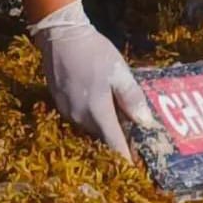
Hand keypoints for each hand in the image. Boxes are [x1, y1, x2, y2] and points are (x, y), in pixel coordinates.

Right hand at [28, 0, 155, 158]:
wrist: (60, 34)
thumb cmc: (93, 51)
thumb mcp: (118, 71)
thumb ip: (131, 97)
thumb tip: (144, 122)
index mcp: (97, 111)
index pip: (114, 144)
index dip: (125, 156)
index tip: (135, 168)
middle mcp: (79, 116)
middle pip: (101, 136)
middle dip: (115, 138)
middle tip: (131, 136)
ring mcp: (66, 110)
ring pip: (89, 126)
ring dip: (102, 125)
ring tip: (115, 115)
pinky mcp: (58, 102)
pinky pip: (78, 116)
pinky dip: (90, 114)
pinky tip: (96, 100)